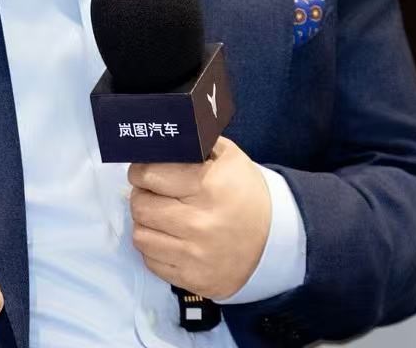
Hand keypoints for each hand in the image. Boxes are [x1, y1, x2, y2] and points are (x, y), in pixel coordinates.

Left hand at [127, 134, 270, 299]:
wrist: (275, 240)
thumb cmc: (244, 192)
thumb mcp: (227, 157)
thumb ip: (192, 142)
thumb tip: (159, 137)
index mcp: (207, 186)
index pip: (148, 175)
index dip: (142, 171)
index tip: (145, 173)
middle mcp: (199, 223)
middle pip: (140, 206)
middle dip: (142, 196)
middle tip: (154, 194)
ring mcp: (196, 255)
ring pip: (140, 235)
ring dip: (147, 224)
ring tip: (162, 217)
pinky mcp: (194, 278)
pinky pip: (151, 261)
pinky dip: (156, 249)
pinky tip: (172, 239)